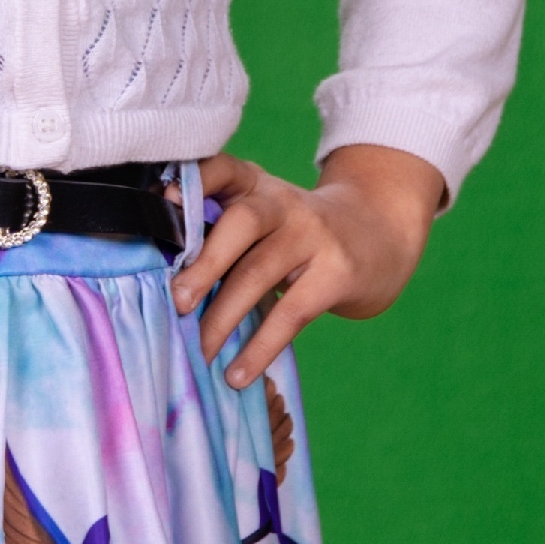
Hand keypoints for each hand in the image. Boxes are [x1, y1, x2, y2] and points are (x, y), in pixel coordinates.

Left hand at [171, 144, 446, 390]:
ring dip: (224, 317)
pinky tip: (238, 374)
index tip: (164, 199)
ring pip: (260, 272)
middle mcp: (283, 203)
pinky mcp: (337, 273)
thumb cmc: (299, 235)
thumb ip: (221, 234)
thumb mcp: (265, 219)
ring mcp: (314, 235)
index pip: (222, 169)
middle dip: (204, 263)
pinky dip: (260, 348)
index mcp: (256, 185)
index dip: (193, 182)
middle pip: (241, 222)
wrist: (380, 235)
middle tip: (176, 303)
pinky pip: (291, 313)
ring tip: (201, 352)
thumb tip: (165, 284)